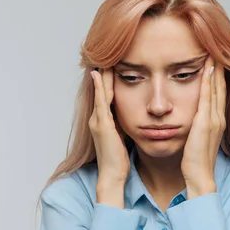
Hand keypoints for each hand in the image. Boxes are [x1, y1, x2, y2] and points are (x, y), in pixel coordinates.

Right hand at [89, 68, 129, 188]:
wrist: (112, 175)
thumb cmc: (118, 160)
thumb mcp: (122, 138)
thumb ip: (122, 126)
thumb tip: (132, 117)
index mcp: (103, 121)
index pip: (105, 95)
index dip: (108, 80)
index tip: (112, 64)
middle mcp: (97, 119)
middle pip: (101, 90)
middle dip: (104, 73)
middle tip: (106, 54)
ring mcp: (98, 121)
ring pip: (100, 92)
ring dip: (102, 75)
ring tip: (104, 58)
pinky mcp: (102, 125)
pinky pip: (101, 101)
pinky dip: (100, 87)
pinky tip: (100, 74)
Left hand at [181, 57, 226, 198]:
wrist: (198, 176)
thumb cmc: (194, 161)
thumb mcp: (196, 139)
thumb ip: (195, 126)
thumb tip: (190, 118)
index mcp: (216, 121)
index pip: (218, 92)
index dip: (218, 75)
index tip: (214, 58)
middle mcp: (218, 117)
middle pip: (221, 86)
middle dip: (220, 66)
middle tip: (218, 47)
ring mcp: (214, 119)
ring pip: (217, 88)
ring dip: (216, 68)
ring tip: (214, 50)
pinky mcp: (206, 122)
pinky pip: (208, 97)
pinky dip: (209, 81)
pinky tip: (207, 68)